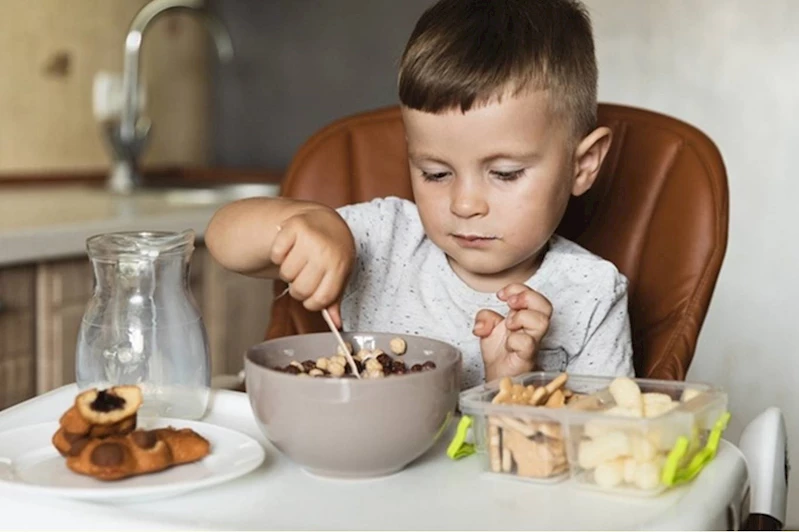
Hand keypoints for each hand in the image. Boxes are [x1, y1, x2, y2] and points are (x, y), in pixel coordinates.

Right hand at [270, 206, 354, 326]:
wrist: (325, 220)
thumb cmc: (333, 252)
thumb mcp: (339, 274)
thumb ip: (334, 299)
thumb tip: (336, 325)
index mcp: (341, 265)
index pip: (320, 299)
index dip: (312, 303)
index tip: (313, 295)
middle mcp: (326, 251)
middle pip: (301, 289)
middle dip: (299, 288)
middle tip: (304, 276)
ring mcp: (310, 238)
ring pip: (286, 274)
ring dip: (289, 271)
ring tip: (299, 261)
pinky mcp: (293, 227)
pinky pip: (276, 255)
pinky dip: (279, 255)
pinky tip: (290, 249)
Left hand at [473, 283, 551, 381]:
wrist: (498, 377)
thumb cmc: (498, 353)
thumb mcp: (486, 329)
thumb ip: (484, 318)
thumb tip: (482, 325)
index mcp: (523, 317)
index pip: (532, 294)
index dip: (518, 288)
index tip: (501, 295)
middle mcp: (531, 328)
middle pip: (546, 305)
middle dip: (527, 297)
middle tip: (510, 304)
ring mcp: (532, 343)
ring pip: (542, 321)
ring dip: (521, 318)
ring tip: (509, 326)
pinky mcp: (527, 357)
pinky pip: (528, 343)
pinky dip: (515, 340)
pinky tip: (508, 346)